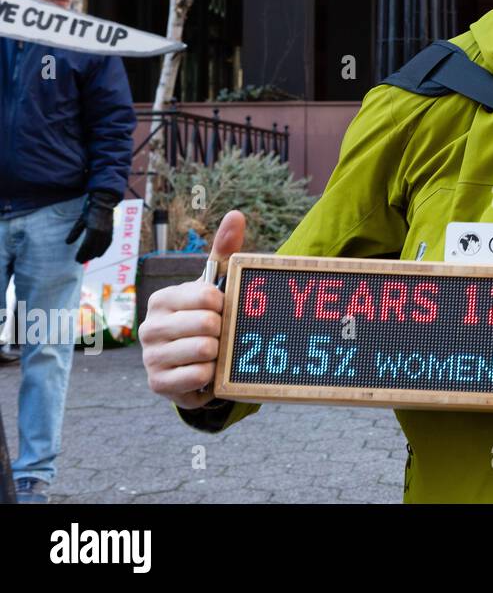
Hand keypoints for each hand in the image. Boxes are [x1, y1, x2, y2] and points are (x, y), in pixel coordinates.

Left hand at [66, 191, 117, 263]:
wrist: (104, 205)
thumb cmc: (90, 212)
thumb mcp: (80, 222)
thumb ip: (74, 233)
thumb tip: (67, 243)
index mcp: (92, 230)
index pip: (86, 246)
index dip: (81, 254)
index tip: (76, 259)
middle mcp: (101, 233)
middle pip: (93, 249)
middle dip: (86, 256)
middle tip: (80, 262)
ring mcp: (107, 233)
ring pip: (101, 248)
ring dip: (94, 255)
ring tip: (88, 259)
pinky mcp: (111, 233)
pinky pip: (107, 245)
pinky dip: (103, 251)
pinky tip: (98, 255)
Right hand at [140, 210, 244, 409]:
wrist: (198, 366)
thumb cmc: (206, 319)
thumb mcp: (216, 286)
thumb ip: (225, 251)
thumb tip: (237, 215)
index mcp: (162, 299)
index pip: (207, 296)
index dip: (224, 305)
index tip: (221, 310)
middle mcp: (149, 326)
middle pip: (208, 325)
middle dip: (224, 331)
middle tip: (219, 335)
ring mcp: (150, 356)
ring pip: (205, 350)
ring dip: (219, 354)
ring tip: (212, 352)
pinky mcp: (158, 383)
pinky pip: (199, 376)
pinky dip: (211, 375)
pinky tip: (205, 371)